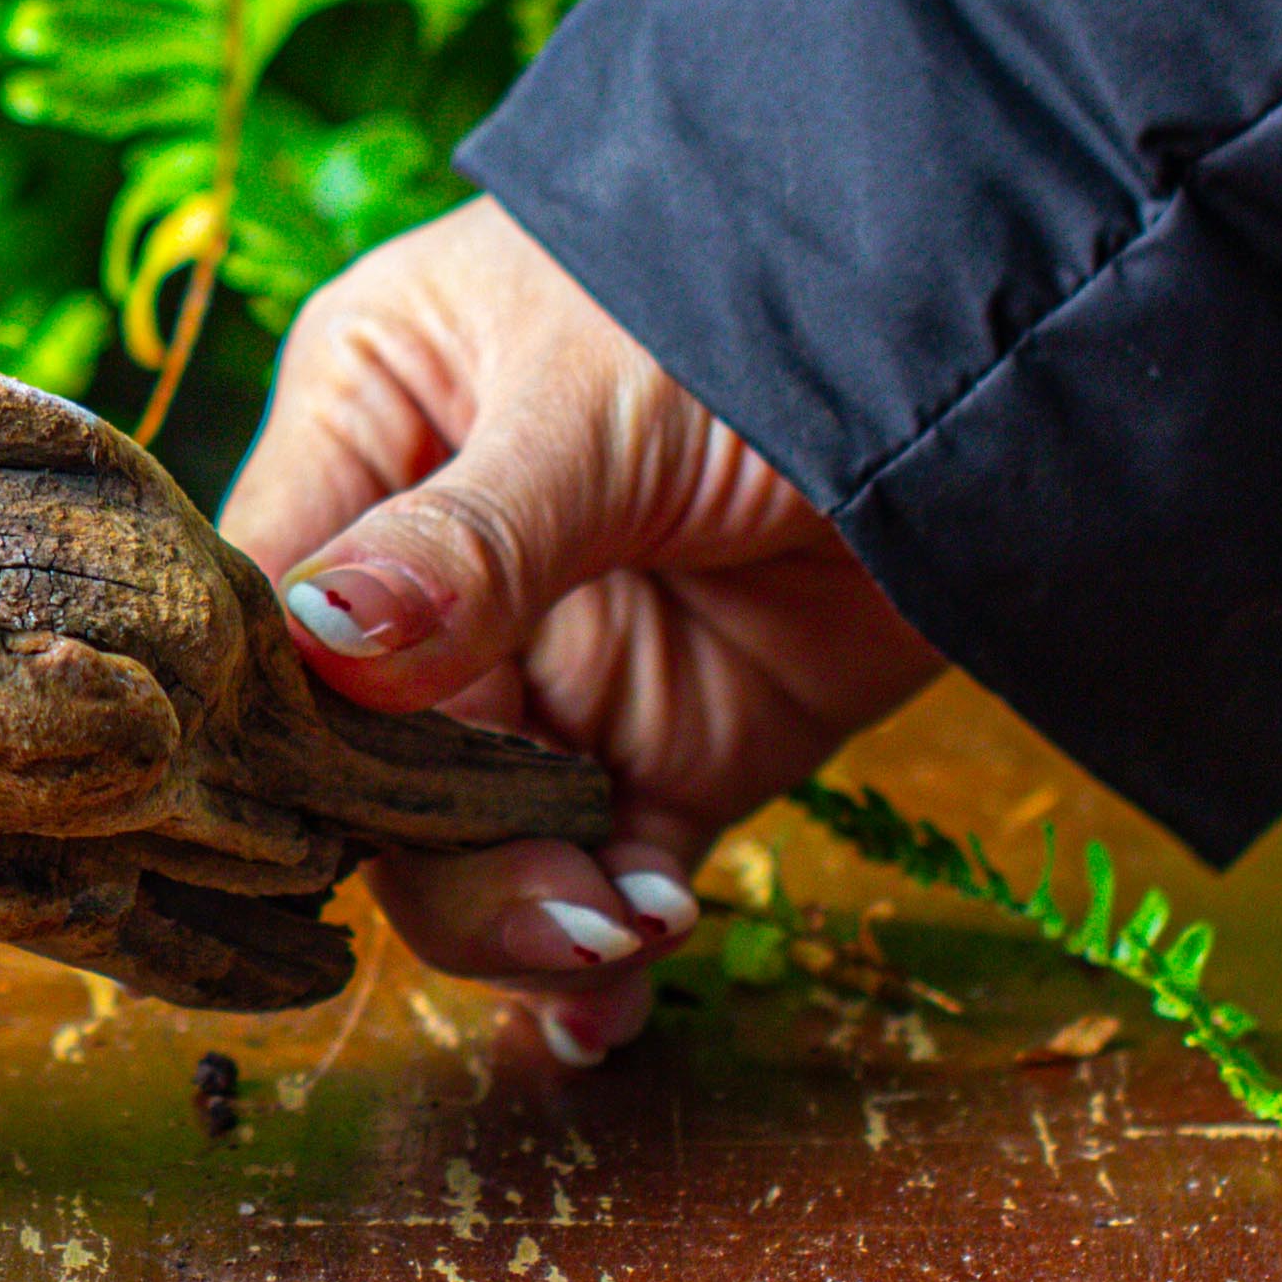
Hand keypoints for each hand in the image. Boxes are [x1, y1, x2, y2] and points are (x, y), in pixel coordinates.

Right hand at [217, 199, 940, 1064]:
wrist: (1016, 329)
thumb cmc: (770, 287)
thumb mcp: (598, 402)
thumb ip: (465, 541)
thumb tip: (314, 643)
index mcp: (376, 431)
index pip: (266, 609)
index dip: (269, 728)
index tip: (306, 824)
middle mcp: (440, 565)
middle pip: (359, 758)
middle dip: (428, 850)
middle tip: (533, 905)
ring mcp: (562, 663)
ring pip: (470, 839)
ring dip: (520, 915)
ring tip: (606, 941)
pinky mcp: (679, 745)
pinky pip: (604, 871)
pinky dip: (604, 942)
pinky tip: (619, 994)